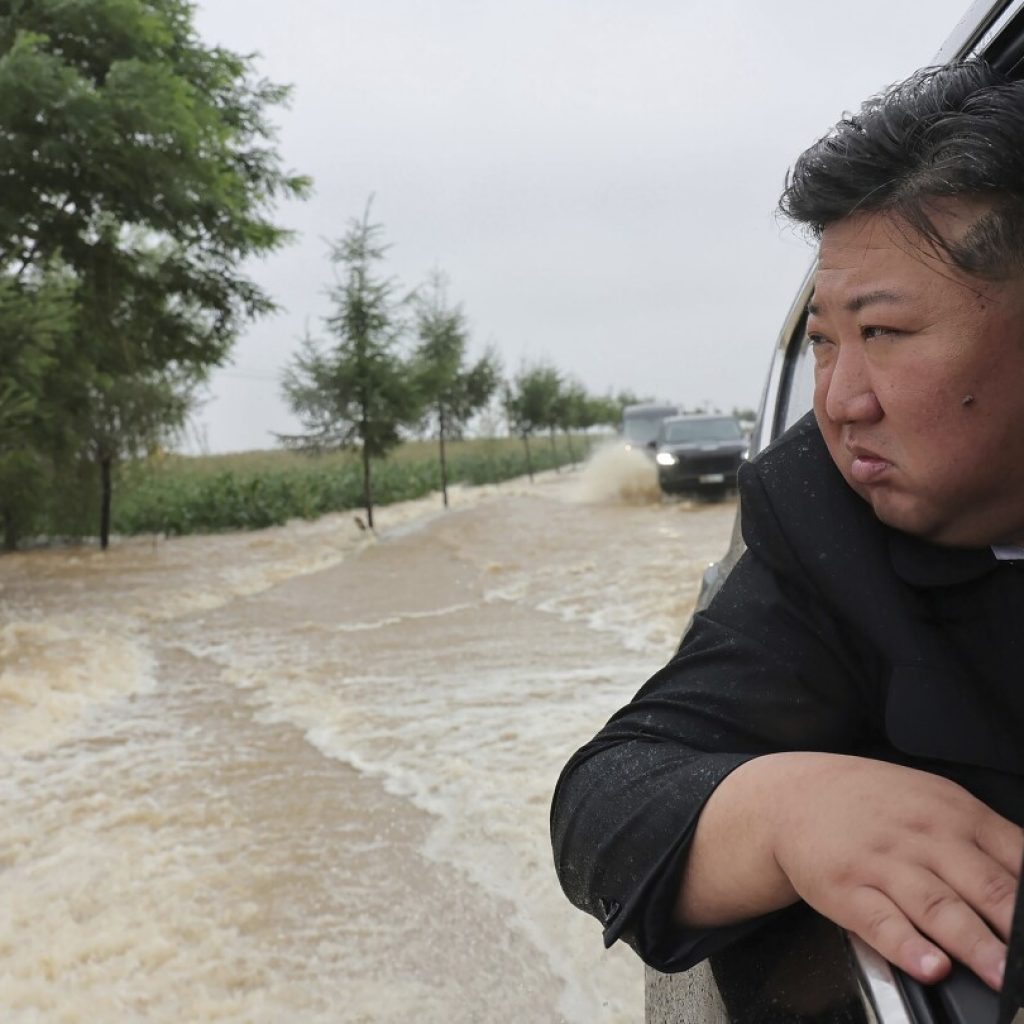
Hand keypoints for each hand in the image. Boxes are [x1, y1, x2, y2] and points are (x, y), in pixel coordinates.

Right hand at [766, 754, 1021, 990]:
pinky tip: (928, 966)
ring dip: (974, 944)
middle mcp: (923, 837)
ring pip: (938, 907)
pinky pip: (881, 922)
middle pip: (985, 886)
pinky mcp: (846, 889)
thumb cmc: (873, 803)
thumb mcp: (933, 800)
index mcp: (955, 813)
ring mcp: (883, 863)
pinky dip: (907, 947)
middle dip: (1015, 928)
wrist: (796, 793)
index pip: (1017, 858)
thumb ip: (984, 840)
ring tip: (998, 975)